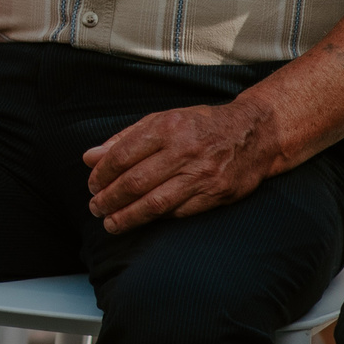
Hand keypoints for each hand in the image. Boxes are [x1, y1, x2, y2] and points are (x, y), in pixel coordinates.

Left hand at [84, 99, 279, 233]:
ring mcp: (202, 175)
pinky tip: (141, 220)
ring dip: (127, 217)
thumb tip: (89, 157)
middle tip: (95, 207)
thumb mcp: (162, 120)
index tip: (91, 185)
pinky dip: (156, 218)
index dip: (101, 175)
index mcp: (166, 127)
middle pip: (135, 182)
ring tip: (110, 223)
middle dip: (109, 199)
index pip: (122, 156)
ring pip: (155, 203)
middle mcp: (184, 151)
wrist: (253, 134)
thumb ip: (124, 138)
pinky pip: (179, 212)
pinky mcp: (216, 194)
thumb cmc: (200, 125)